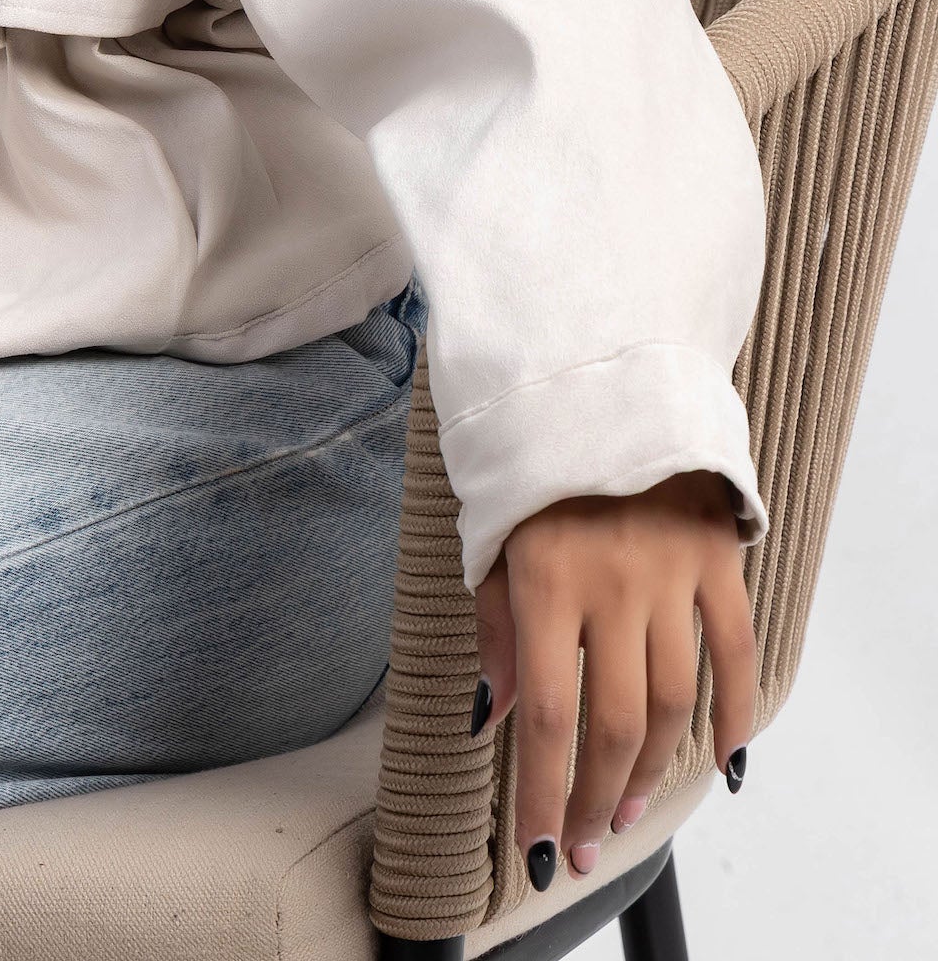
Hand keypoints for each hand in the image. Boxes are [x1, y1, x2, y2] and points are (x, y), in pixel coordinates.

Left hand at [474, 472, 754, 887]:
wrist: (602, 379)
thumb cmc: (532, 465)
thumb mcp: (491, 537)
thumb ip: (496, 628)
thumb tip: (493, 716)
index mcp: (544, 577)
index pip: (547, 714)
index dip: (543, 792)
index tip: (537, 849)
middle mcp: (612, 582)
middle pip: (613, 723)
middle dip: (594, 798)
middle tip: (582, 844)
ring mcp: (672, 572)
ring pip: (672, 701)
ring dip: (650, 770)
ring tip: (624, 808)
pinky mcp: (719, 559)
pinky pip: (737, 653)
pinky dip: (737, 715)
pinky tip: (721, 763)